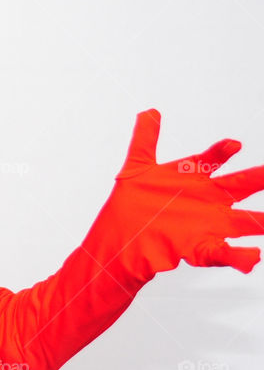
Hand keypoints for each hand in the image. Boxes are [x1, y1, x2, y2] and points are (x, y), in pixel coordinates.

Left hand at [99, 108, 263, 277]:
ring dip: (259, 222)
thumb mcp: (136, 169)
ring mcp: (205, 225)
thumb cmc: (130, 206)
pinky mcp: (198, 248)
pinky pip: (222, 254)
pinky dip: (238, 257)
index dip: (222, 152)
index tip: (233, 144)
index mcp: (192, 179)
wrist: (120, 240)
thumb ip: (145, 139)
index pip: (213, 160)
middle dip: (259, 178)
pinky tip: (252, 257)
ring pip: (242, 222)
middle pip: (239, 186)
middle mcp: (205, 201)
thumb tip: (149, 112)